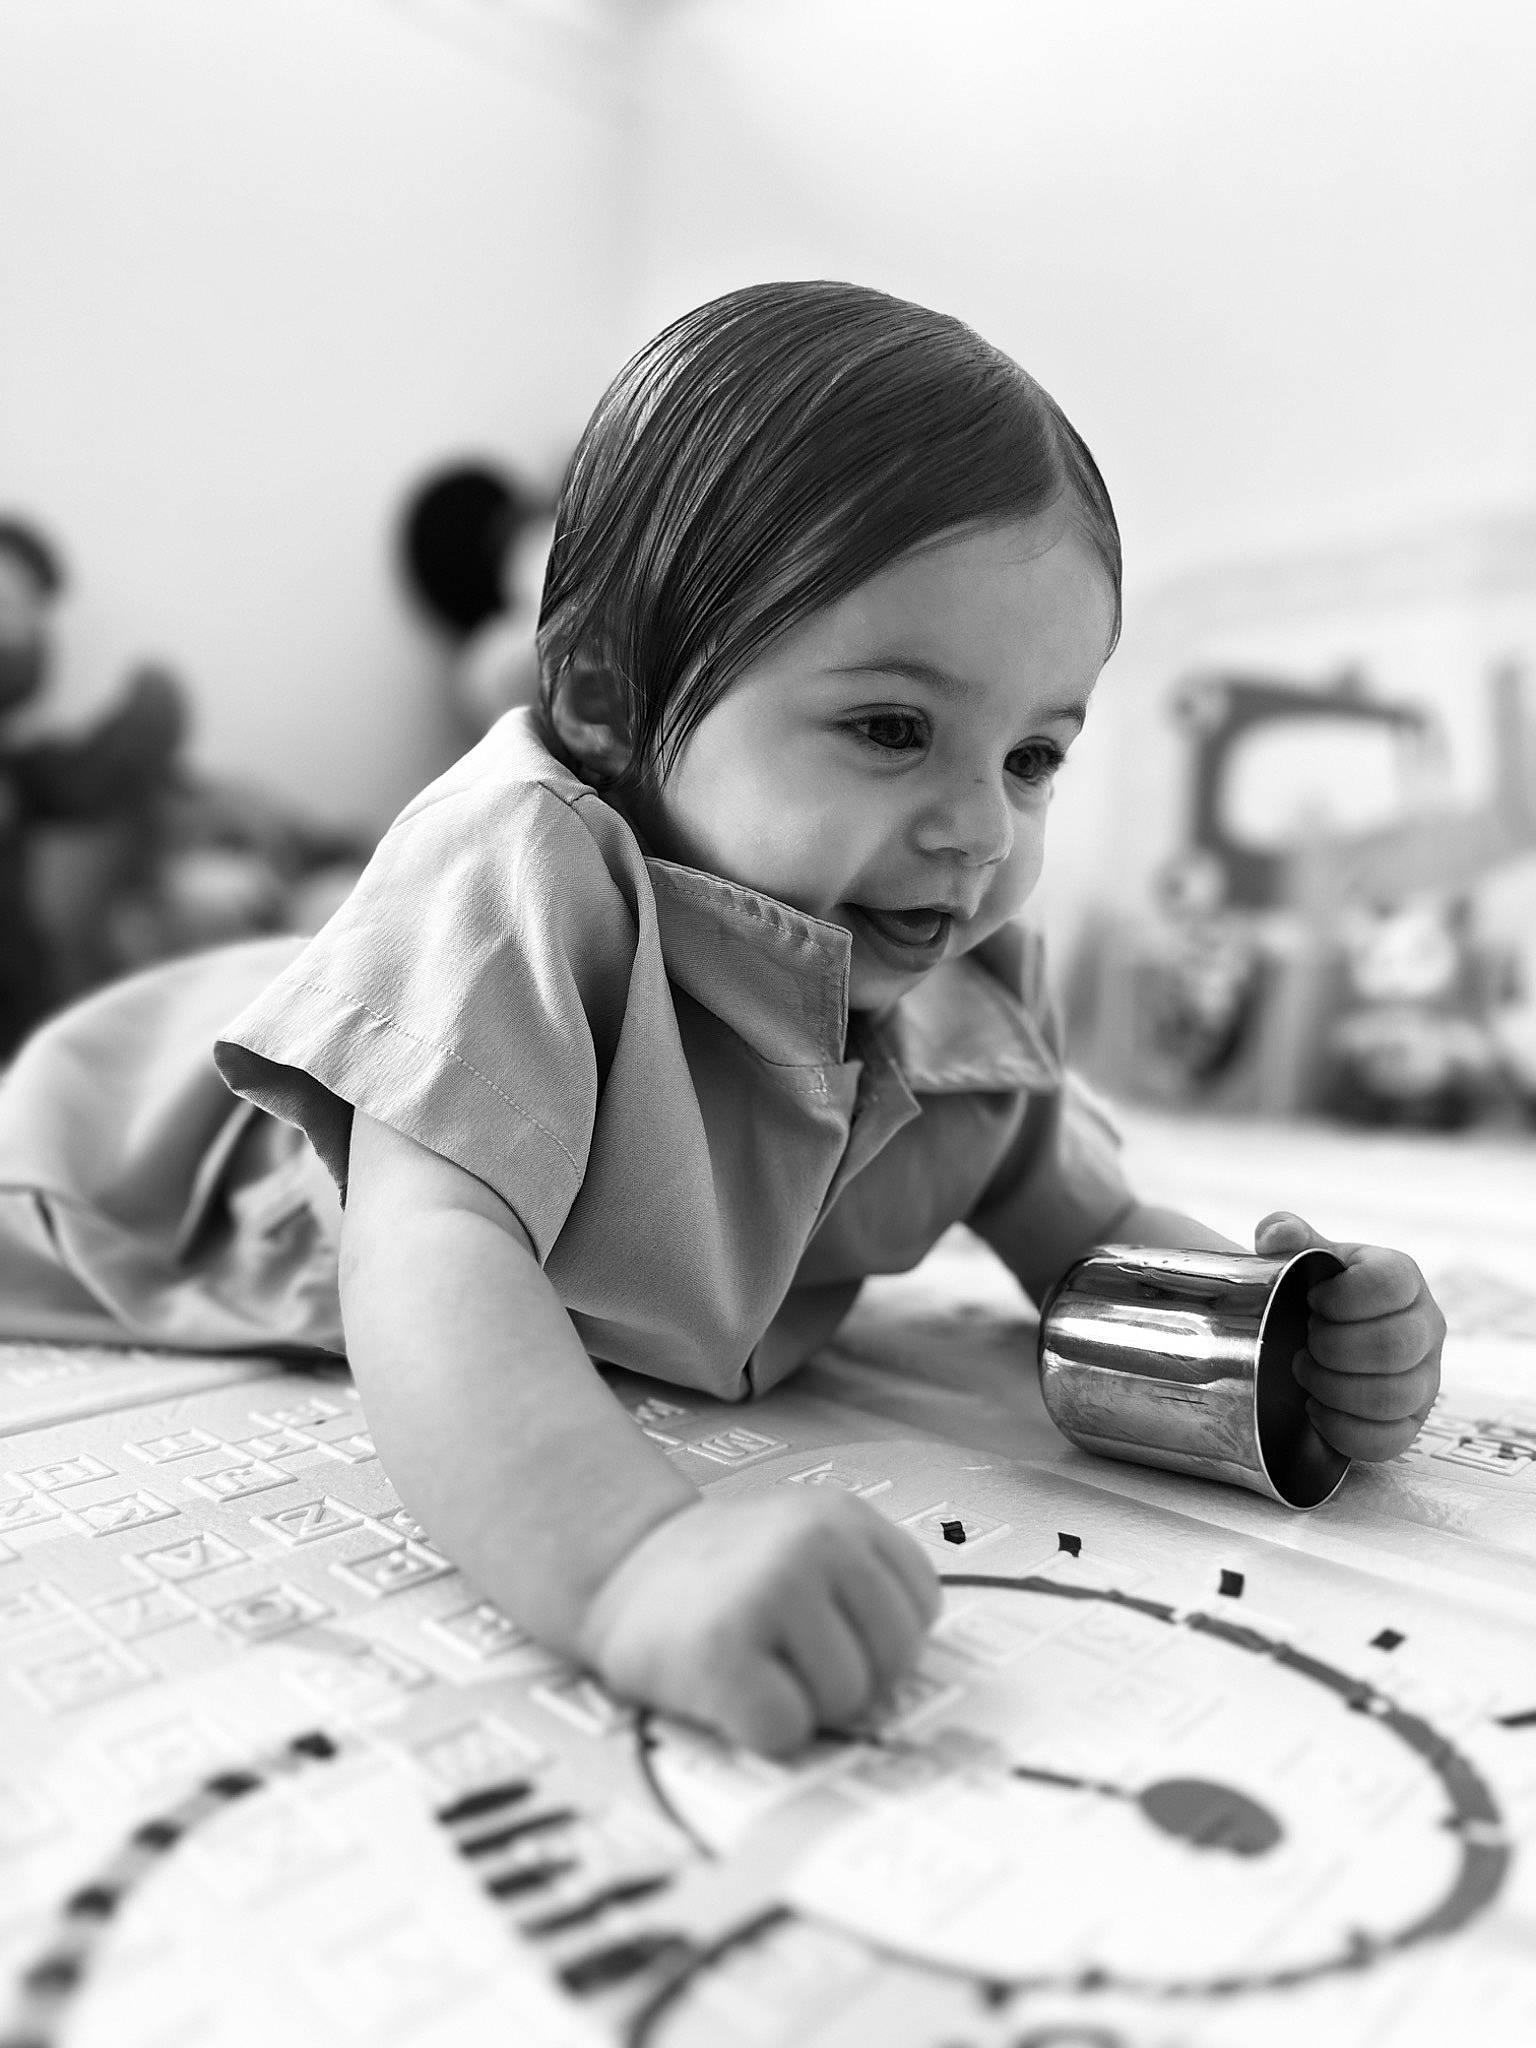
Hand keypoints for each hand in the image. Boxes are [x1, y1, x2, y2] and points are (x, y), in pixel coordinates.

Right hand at [579, 1489, 940, 1755]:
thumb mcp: (804, 1545)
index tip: (822, 1626)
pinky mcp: (724, 1650)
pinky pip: (786, 1729)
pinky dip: (758, 1727)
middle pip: (893, 1661)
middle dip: (846, 1676)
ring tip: (752, 1661)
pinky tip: (726, 1686)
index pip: (920, 1609)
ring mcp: (770, 1591)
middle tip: (783, 1652)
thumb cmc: (720, 1576)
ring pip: (846, 1700)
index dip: (875, 1636)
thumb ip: (863, 1588)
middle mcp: (815, 1542)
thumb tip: (922, 1687)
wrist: (616, 1566)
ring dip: (800, 1702)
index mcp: (843, 1516)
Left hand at [1254, 1213, 1444, 1460]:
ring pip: (1395, 1397)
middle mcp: (1425, 1327)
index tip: (1312, 1301)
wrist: (1317, 1331)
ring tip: (1305, 1372)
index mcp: (1402, 1278)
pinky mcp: (1411, 1422)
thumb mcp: (1302, 1256)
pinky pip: (1390, 1440)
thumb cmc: (1314, 1291)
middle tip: (1304, 1342)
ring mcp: (1425, 1378)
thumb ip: (1285, 1235)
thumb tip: (1276, 1235)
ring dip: (1334, 1389)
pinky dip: (1342, 1429)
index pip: (1391, 1283)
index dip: (1343, 1297)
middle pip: (1395, 1346)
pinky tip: (1315, 1409)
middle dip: (1333, 1348)